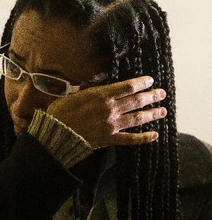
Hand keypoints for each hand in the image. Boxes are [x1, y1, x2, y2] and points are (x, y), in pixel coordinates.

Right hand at [46, 76, 165, 148]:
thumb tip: (99, 80)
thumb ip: (90, 88)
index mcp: (102, 95)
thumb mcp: (74, 94)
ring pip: (137, 119)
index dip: (141, 83)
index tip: (150, 81)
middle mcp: (110, 109)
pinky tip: (154, 135)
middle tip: (161, 93)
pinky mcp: (110, 139)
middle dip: (151, 96)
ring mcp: (112, 125)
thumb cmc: (61, 112)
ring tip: (162, 111)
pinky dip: (143, 138)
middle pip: (136, 101)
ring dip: (152, 114)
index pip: (128, 87)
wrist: (56, 133)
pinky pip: (130, 139)